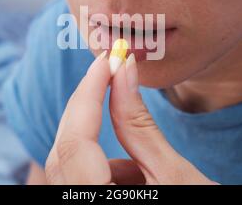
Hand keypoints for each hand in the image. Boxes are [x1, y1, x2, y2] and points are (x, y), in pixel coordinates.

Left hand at [45, 51, 217, 184]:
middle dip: (89, 110)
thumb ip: (141, 125)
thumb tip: (123, 72)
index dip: (87, 94)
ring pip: (71, 167)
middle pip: (64, 152)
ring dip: (104, 150)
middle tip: (114, 76)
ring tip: (149, 168)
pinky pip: (81, 180)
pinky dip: (106, 169)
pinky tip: (141, 181)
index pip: (74, 142)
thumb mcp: (177, 176)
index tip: (107, 61)